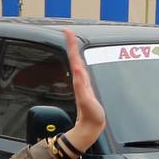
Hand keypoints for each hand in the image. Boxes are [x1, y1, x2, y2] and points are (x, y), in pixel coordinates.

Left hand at [61, 29, 105, 152]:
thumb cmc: (91, 116)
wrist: (91, 127)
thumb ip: (81, 85)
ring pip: (78, 62)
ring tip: (72, 40)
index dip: (72, 44)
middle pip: (75, 57)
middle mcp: (80, 79)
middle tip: (67, 31)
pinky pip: (82, 70)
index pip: (75, 58)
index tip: (67, 32)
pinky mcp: (87, 87)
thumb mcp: (86, 100)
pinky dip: (80, 61)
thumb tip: (77, 69)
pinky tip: (79, 59)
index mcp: (80, 79)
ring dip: (75, 51)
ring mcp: (83, 83)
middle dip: (72, 43)